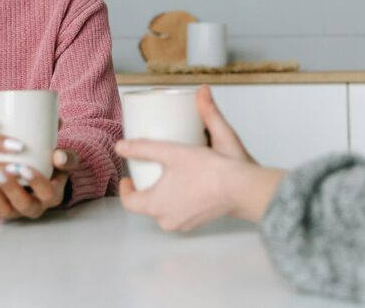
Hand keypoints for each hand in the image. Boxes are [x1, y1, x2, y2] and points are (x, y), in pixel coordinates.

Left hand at [0, 148, 78, 219]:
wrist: (31, 176)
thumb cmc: (49, 165)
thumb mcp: (62, 161)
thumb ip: (66, 156)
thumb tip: (58, 154)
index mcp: (52, 195)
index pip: (48, 193)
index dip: (36, 183)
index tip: (24, 167)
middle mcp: (33, 207)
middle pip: (23, 205)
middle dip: (11, 188)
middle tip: (1, 170)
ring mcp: (13, 211)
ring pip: (2, 210)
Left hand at [116, 85, 284, 230]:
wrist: (242, 188)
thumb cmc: (210, 172)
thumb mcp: (174, 151)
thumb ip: (147, 144)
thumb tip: (122, 142)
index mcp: (156, 205)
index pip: (129, 203)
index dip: (126, 189)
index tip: (128, 177)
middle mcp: (168, 219)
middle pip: (148, 205)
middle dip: (147, 187)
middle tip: (151, 169)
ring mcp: (185, 223)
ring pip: (166, 209)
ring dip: (165, 194)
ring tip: (170, 173)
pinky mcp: (201, 220)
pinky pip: (184, 210)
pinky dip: (183, 199)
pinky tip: (189, 183)